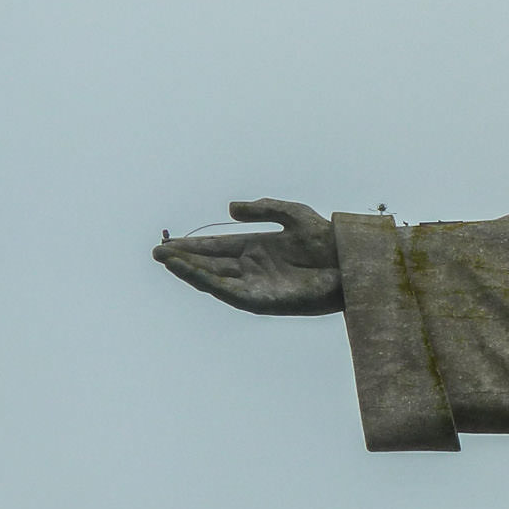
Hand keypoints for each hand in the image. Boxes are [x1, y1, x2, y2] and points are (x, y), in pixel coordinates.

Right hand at [152, 199, 342, 315]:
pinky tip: (192, 273)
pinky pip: (230, 292)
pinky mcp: (263, 300)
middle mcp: (253, 268)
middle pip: (210, 264)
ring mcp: (256, 285)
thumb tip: (229, 209)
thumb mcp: (293, 214)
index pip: (217, 247)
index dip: (193, 245)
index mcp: (257, 248)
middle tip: (156, 251)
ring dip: (189, 271)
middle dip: (183, 259)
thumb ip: (263, 208)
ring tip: (166, 260)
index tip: (168, 242)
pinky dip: (209, 283)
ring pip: (215, 279)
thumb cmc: (329, 240)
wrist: (352, 262)